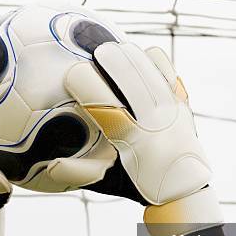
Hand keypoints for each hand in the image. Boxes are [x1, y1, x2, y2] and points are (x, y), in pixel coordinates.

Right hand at [49, 42, 221, 235]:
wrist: (178, 186)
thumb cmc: (131, 180)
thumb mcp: (104, 181)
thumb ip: (78, 174)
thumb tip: (53, 165)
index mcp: (130, 140)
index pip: (104, 105)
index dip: (85, 84)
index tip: (72, 76)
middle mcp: (153, 121)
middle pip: (128, 77)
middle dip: (107, 59)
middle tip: (91, 55)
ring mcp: (170, 108)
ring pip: (147, 69)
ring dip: (126, 55)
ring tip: (109, 50)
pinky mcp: (181, 101)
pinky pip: (166, 69)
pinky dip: (151, 59)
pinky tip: (137, 57)